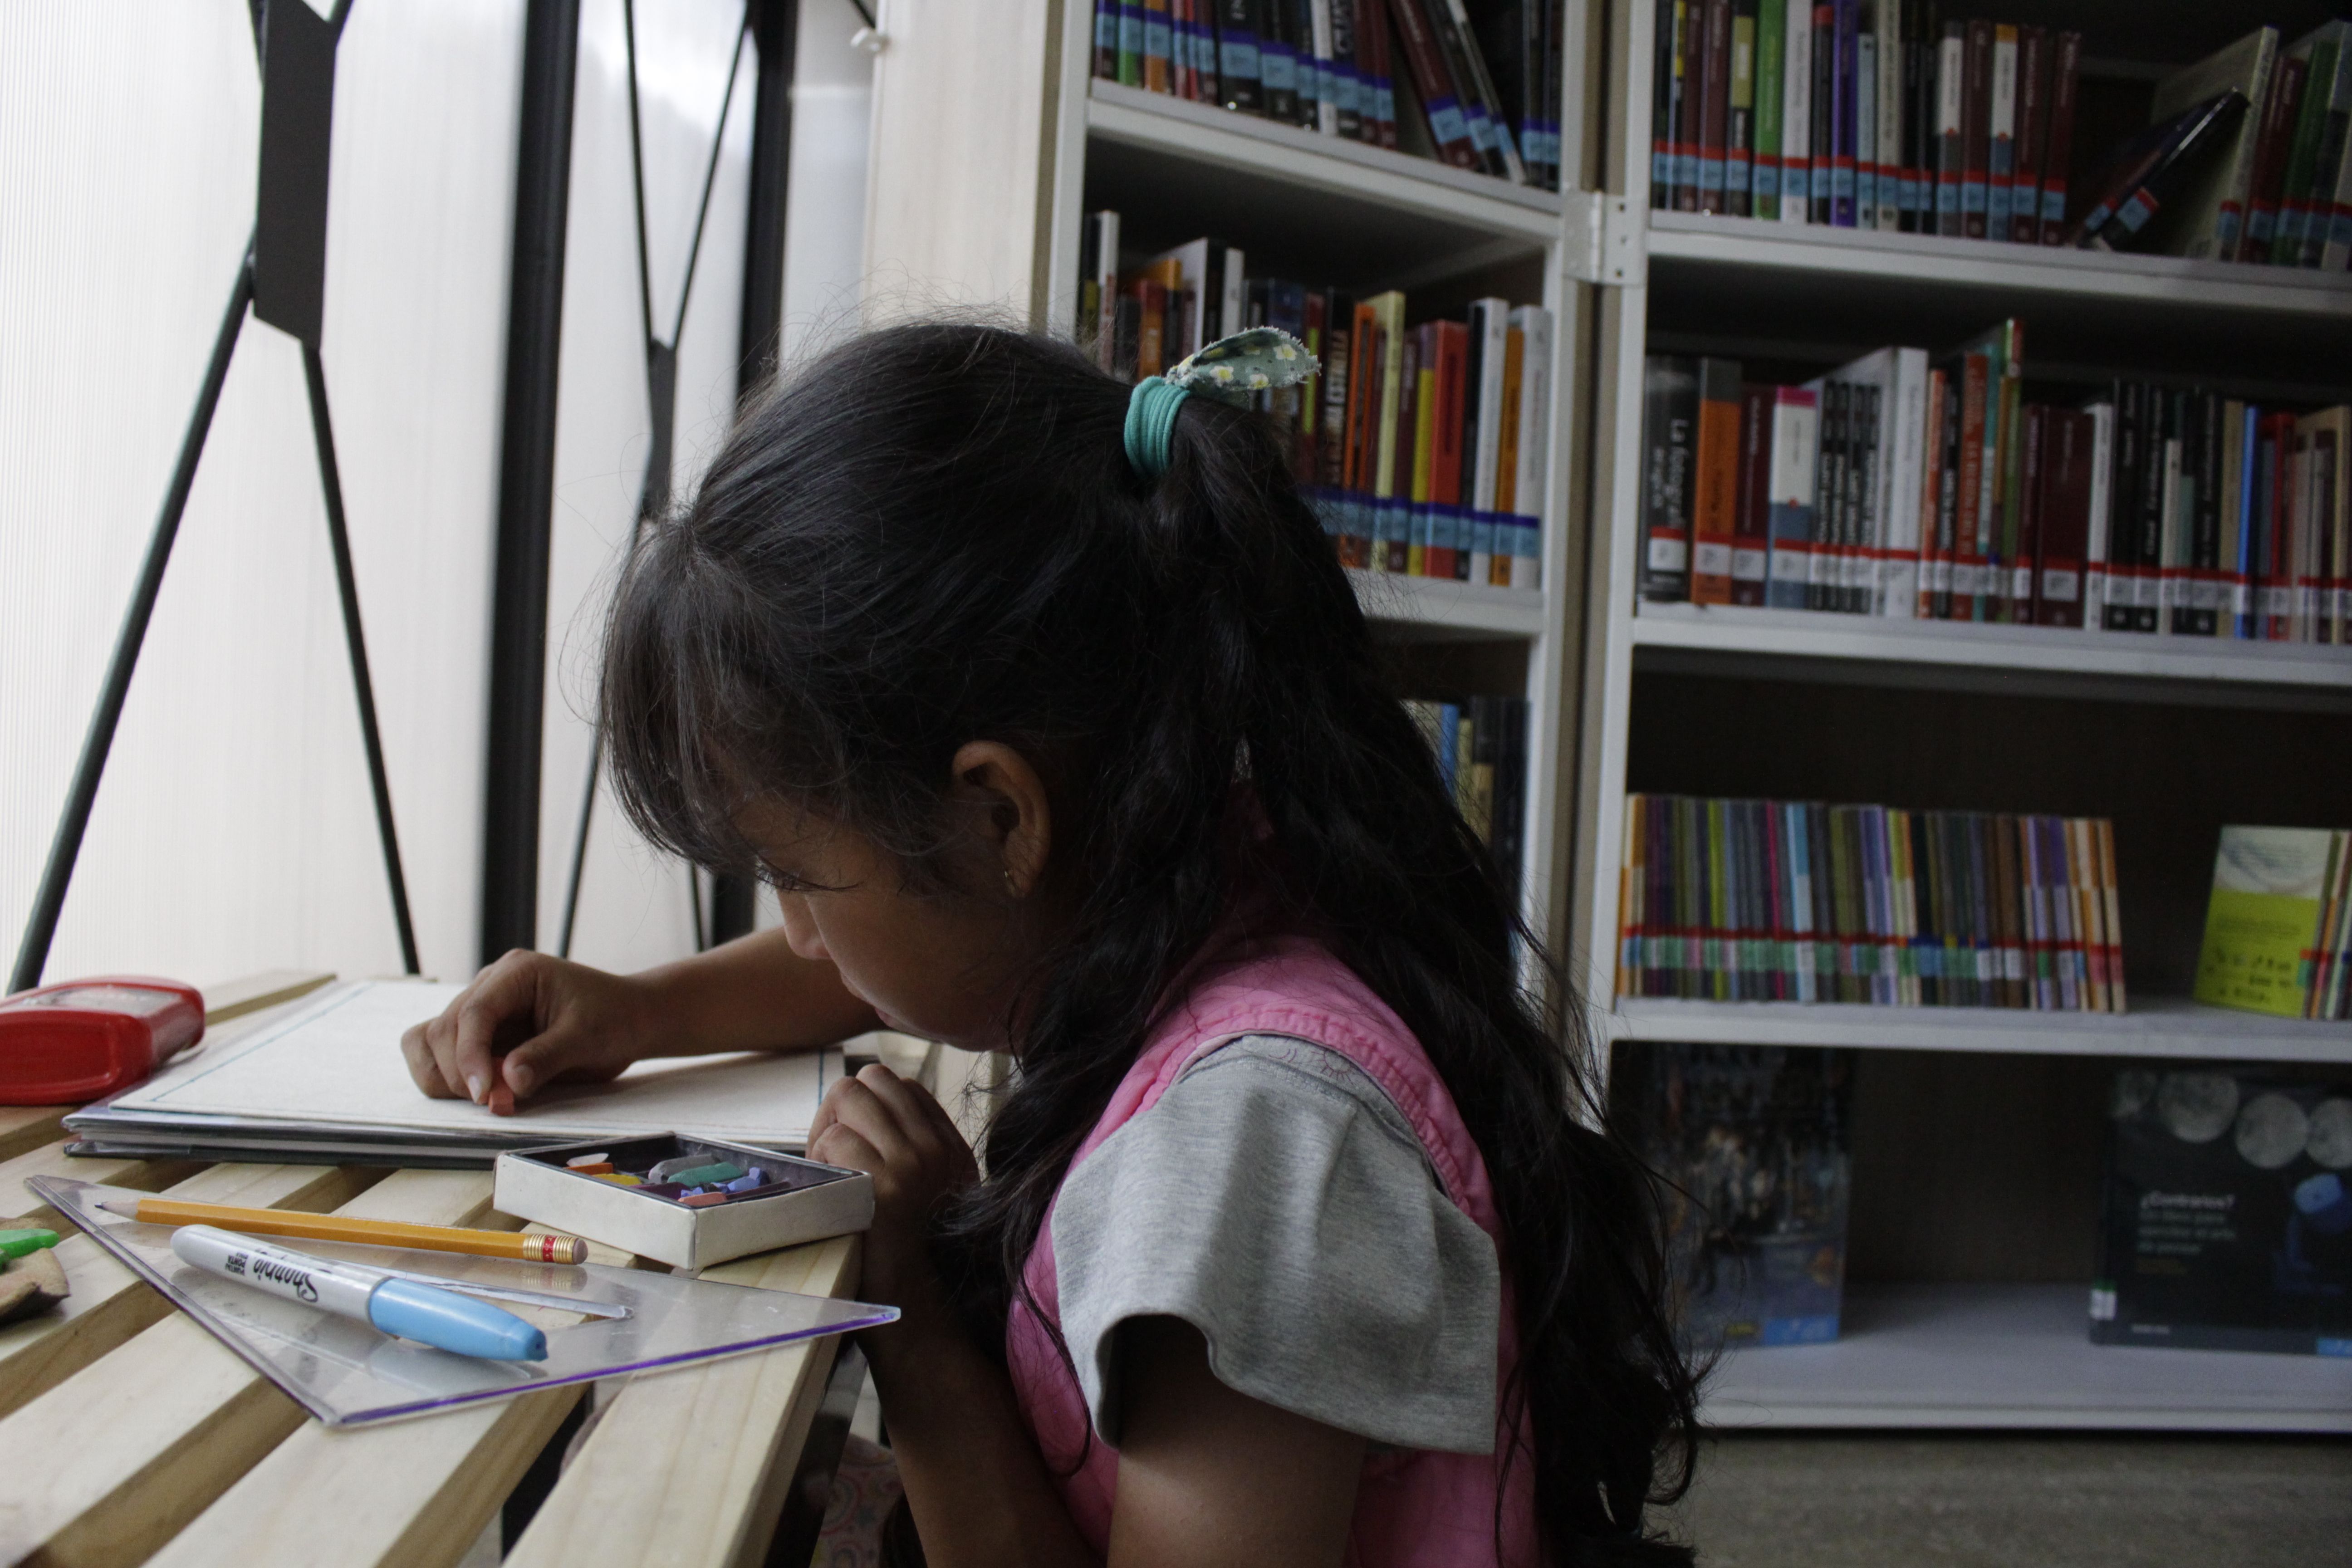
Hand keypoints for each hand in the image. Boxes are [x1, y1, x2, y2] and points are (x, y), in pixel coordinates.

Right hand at [400, 950, 656, 1109]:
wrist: (629, 1020)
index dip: (470, 1057)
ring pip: (430, 1043)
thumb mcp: (588, 1038)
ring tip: (494, 1096)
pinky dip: (453, 1080)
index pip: (473, 1013)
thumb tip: (507, 1082)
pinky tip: (488, 1092)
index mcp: (516, 973)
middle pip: (443, 1030)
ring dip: (449, 1078)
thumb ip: (545, 1058)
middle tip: (500, 1101)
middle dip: (462, 1073)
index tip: (483, 1094)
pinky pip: (441, 1056)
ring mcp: (481, 1011)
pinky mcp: (480, 1036)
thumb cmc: (614, 1019)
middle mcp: (490, 986)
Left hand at [808, 1064, 977, 1320]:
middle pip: (872, 1079)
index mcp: (950, 1147)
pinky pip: (835, 1140)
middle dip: (842, 1107)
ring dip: (828, 1130)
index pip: (902, 1085)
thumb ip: (907, 1153)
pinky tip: (829, 1191)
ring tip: (830, 1170)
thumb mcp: (926, 1195)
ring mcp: (913, 1164)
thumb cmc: (907, 1261)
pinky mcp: (885, 1187)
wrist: (921, 1315)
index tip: (851, 1140)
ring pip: (850, 1097)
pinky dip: (820, 1159)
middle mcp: (936, 1148)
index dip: (866, 1105)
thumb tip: (854, 1111)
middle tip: (831, 1148)